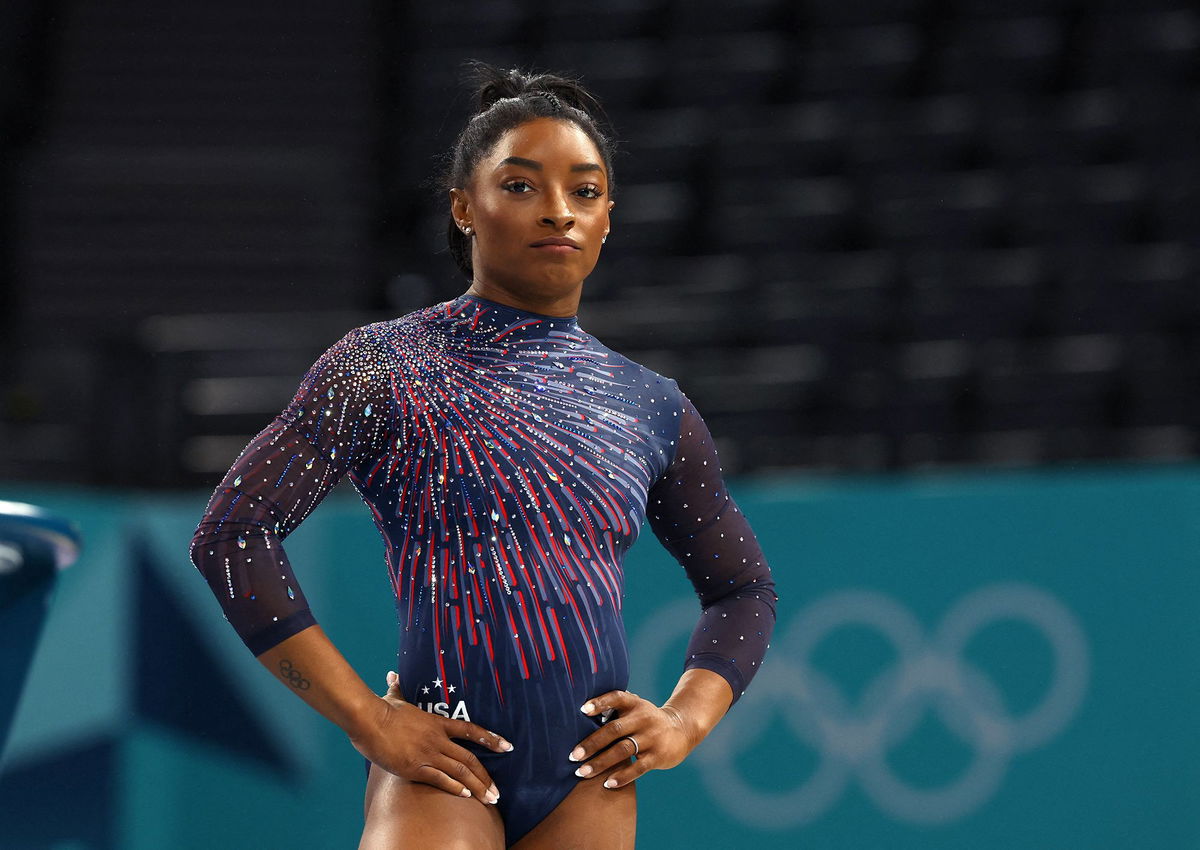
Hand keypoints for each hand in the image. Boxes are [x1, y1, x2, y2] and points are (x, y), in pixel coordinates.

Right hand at [349, 671, 512, 805]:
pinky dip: (455, 789)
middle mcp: (437, 740)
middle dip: (486, 777)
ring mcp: (427, 754)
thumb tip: (393, 675)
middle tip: (498, 792)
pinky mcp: (414, 768)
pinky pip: (440, 780)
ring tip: (489, 800)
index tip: (508, 747)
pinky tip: (465, 796)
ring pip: (459, 772)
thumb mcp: (394, 697)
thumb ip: (399, 688)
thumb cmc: (380, 709)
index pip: (471, 730)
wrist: (368, 719)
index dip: (491, 739)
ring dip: (476, 787)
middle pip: (469, 759)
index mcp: (437, 723)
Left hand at [567, 689, 695, 789]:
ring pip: (622, 750)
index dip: (600, 702)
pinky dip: (622, 776)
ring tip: (582, 773)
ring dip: (600, 763)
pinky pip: (638, 768)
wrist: (681, 730)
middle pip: (614, 730)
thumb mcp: (635, 709)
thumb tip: (578, 717)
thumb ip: (614, 711)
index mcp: (635, 704)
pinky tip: (607, 784)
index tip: (582, 710)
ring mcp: (651, 737)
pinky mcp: (658, 756)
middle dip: (591, 744)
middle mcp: (643, 718)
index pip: (616, 698)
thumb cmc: (646, 720)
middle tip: (572, 756)